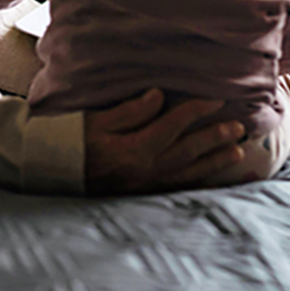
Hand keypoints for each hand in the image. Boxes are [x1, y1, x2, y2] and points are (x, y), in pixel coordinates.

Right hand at [81, 90, 244, 193]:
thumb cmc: (69, 141)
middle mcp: (144, 170)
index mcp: (133, 150)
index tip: (217, 98)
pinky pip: (176, 188)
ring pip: (187, 172)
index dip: (197, 111)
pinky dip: (197, 182)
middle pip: (188, 151)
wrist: (49, 172)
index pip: (173, 126)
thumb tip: (158, 97)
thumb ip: (129, 111)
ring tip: (237, 152)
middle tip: (240, 127)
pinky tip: (210, 177)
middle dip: (216, 138)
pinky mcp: (140, 193)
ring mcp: (143, 185)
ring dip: (214, 162)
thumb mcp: (94, 120)